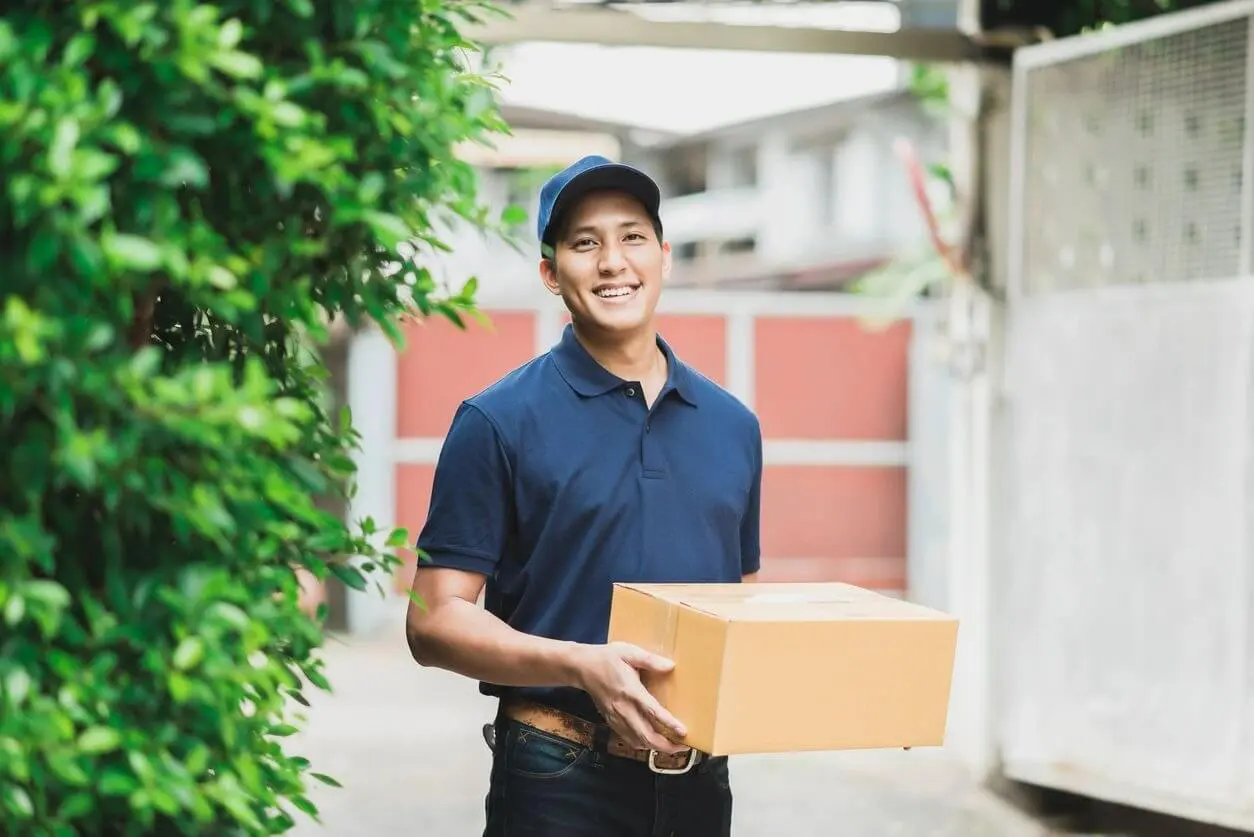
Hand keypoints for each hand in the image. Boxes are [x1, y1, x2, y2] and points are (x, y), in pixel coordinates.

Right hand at [572, 642, 687, 753]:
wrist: (582, 668)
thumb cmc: (607, 658)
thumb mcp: (629, 652)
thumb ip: (650, 660)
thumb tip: (670, 666)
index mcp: (630, 691)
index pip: (652, 712)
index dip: (669, 723)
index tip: (684, 732)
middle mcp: (623, 709)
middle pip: (646, 736)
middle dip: (666, 745)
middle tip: (683, 746)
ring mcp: (616, 718)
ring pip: (637, 741)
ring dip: (655, 747)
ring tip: (672, 746)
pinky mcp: (611, 721)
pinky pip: (628, 739)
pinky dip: (642, 744)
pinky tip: (652, 742)